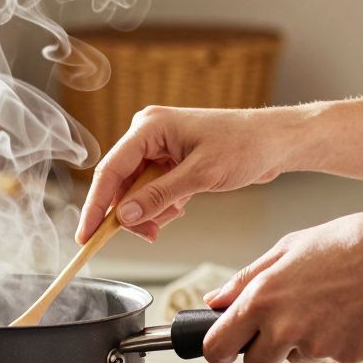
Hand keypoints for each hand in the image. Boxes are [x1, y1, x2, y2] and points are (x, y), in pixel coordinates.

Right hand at [77, 105, 304, 242]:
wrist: (276, 141)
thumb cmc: (245, 145)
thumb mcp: (200, 175)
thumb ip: (159, 196)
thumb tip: (124, 216)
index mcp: (149, 127)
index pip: (110, 170)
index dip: (96, 206)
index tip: (86, 235)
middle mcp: (148, 133)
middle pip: (121, 183)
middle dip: (132, 213)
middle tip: (149, 235)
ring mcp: (159, 146)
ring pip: (136, 190)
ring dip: (150, 211)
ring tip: (175, 215)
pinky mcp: (171, 159)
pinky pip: (152, 189)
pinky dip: (162, 205)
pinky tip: (180, 207)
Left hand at [201, 210, 362, 362]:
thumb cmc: (351, 243)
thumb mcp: (289, 247)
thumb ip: (246, 279)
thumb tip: (215, 300)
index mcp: (261, 299)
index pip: (216, 347)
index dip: (217, 349)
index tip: (222, 345)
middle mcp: (285, 328)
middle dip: (261, 353)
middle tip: (279, 327)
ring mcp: (317, 346)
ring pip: (294, 358)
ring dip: (301, 342)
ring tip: (326, 304)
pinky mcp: (346, 356)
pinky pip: (328, 355)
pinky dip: (334, 339)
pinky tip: (350, 310)